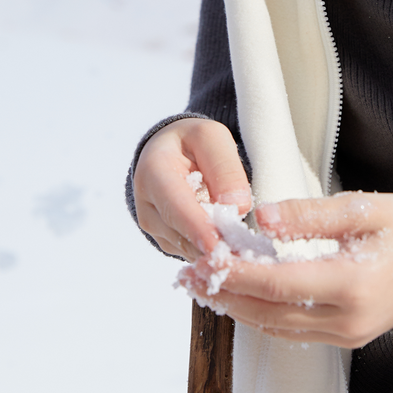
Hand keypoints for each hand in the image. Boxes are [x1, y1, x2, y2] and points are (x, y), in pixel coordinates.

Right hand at [132, 118, 250, 258]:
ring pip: (187, 249)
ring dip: (215, 251)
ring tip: (244, 247)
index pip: (175, 206)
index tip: (217, 245)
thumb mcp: (213, 138)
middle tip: (246, 253)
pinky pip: (192, 252)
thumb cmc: (193, 142)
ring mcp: (154, 226)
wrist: (171, 152)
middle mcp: (147, 204)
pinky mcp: (166, 240)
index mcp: (153, 172)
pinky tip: (232, 243)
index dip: (196, 228)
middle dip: (212, 246)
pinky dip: (212, 251)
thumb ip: (225, 168)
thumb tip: (237, 207)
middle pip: (180, 234)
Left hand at [185, 192, 392, 347]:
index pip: (279, 284)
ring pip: (277, 328)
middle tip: (188, 276)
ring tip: (204, 286)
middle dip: (226, 294)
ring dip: (238, 308)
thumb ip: (311, 216)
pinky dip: (262, 315)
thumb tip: (262, 218)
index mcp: (352, 284)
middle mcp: (347, 319)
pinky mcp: (346, 338)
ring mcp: (347, 334)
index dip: (237, 274)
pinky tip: (241, 297)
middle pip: (270, 314)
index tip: (204, 258)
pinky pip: (293, 332)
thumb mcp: (364, 209)